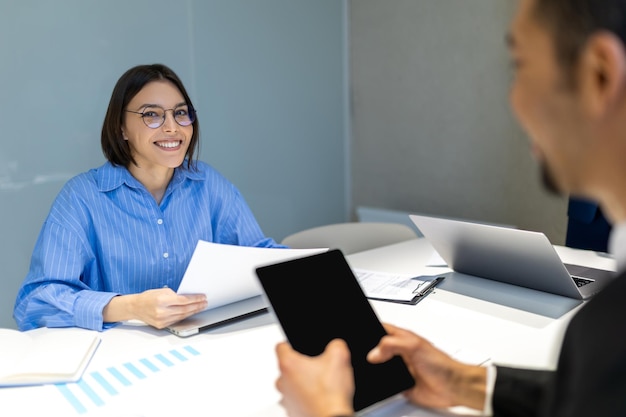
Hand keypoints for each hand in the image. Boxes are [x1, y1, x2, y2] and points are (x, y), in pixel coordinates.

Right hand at [103, 287, 206, 328]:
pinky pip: (177, 320)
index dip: (195, 299)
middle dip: (197, 306)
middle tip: (205, 303)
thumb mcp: (161, 291)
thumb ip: (175, 295)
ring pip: (182, 316)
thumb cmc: (148, 297)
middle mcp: (161, 311)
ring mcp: (161, 320)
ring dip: (193, 311)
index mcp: (162, 300)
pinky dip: (185, 316)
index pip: (183, 300)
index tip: (203, 297)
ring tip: (200, 307)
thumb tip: (189, 297)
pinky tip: (191, 312)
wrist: (135, 307)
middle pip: (184, 309)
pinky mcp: (162, 325)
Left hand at [275, 339, 354, 416]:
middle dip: (302, 366)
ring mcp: (286, 399)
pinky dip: (306, 398)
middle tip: (318, 369)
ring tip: (321, 386)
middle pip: (287, 367)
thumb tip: (335, 345)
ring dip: (304, 384)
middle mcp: (282, 382)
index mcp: (288, 364)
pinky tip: (321, 398)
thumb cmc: (331, 395)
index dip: (291, 343)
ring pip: (292, 385)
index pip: (281, 346)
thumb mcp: (340, 358)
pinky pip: (297, 400)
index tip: (296, 346)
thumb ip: (336, 344)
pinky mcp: (292, 412)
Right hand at [367, 323, 486, 410]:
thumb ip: (392, 345)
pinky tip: (379, 380)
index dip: (369, 328)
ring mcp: (399, 367)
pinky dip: (380, 382)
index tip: (359, 331)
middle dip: (368, 349)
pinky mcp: (399, 383)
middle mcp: (399, 351)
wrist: (452, 387)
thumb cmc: (441, 364)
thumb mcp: (414, 346)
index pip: (381, 329)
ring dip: (374, 366)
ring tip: (370, 366)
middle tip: (362, 352)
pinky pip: (384, 381)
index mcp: (402, 338)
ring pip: (378, 365)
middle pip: (376, 347)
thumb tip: (373, 353)